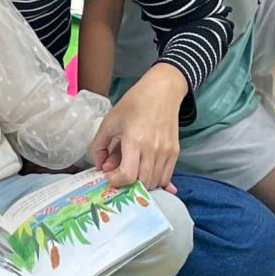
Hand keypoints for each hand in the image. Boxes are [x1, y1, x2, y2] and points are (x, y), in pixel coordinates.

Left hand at [90, 63, 183, 191]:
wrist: (162, 91)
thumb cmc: (134, 104)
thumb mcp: (109, 121)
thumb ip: (99, 146)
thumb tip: (100, 167)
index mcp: (134, 141)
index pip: (128, 176)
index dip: (116, 181)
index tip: (110, 174)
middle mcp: (153, 149)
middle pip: (142, 183)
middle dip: (129, 184)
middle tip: (121, 174)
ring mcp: (166, 152)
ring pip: (155, 182)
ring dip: (142, 183)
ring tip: (133, 170)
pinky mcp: (175, 152)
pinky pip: (166, 176)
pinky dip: (156, 180)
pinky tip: (146, 172)